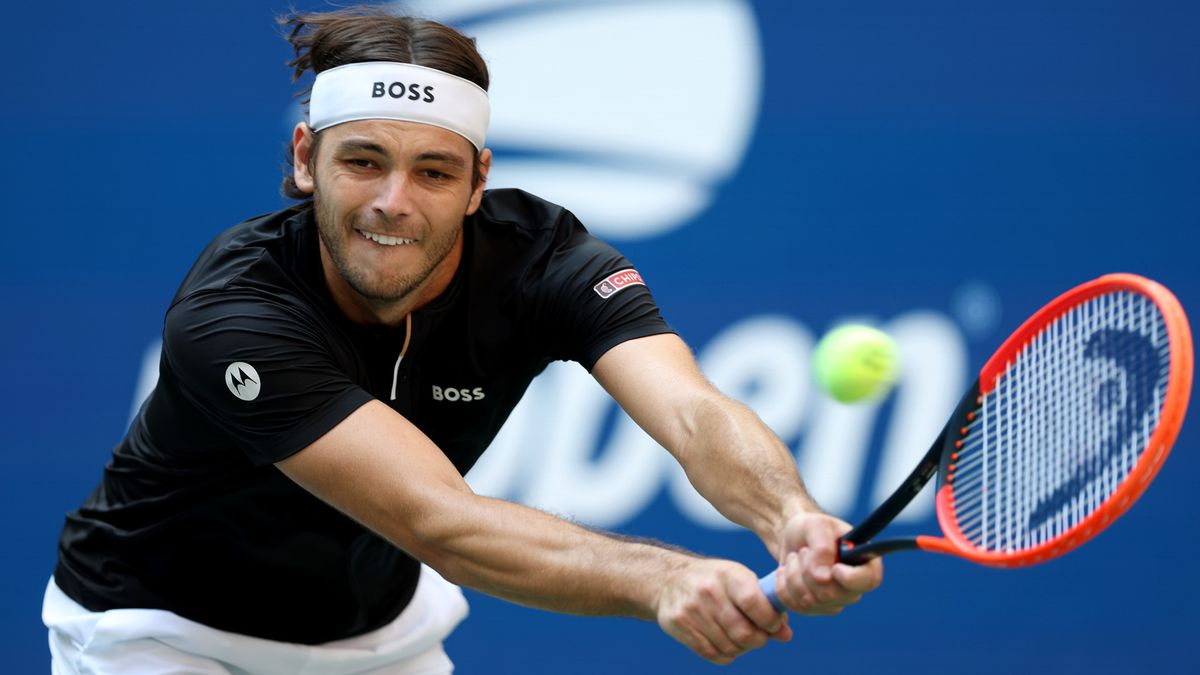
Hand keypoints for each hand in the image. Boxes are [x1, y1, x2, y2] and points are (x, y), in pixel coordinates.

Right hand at [656, 559, 792, 664]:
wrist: (669, 580)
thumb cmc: (715, 581)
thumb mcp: (739, 581)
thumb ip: (764, 605)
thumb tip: (786, 634)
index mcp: (728, 574)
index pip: (753, 602)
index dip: (770, 620)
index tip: (774, 625)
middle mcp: (708, 591)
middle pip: (743, 632)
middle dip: (758, 640)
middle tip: (759, 636)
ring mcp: (691, 609)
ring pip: (730, 647)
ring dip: (742, 648)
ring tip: (740, 637)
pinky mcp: (679, 625)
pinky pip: (713, 654)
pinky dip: (726, 655)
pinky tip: (726, 642)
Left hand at [768, 512, 882, 614]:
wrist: (792, 538)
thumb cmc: (810, 528)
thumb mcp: (816, 526)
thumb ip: (823, 548)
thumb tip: (823, 578)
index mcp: (865, 561)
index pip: (869, 580)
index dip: (850, 578)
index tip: (834, 567)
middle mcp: (854, 586)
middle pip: (832, 594)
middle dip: (808, 570)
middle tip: (803, 551)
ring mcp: (836, 601)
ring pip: (810, 601)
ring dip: (793, 575)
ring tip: (794, 558)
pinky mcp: (816, 609)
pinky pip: (795, 605)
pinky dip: (783, 586)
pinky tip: (785, 572)